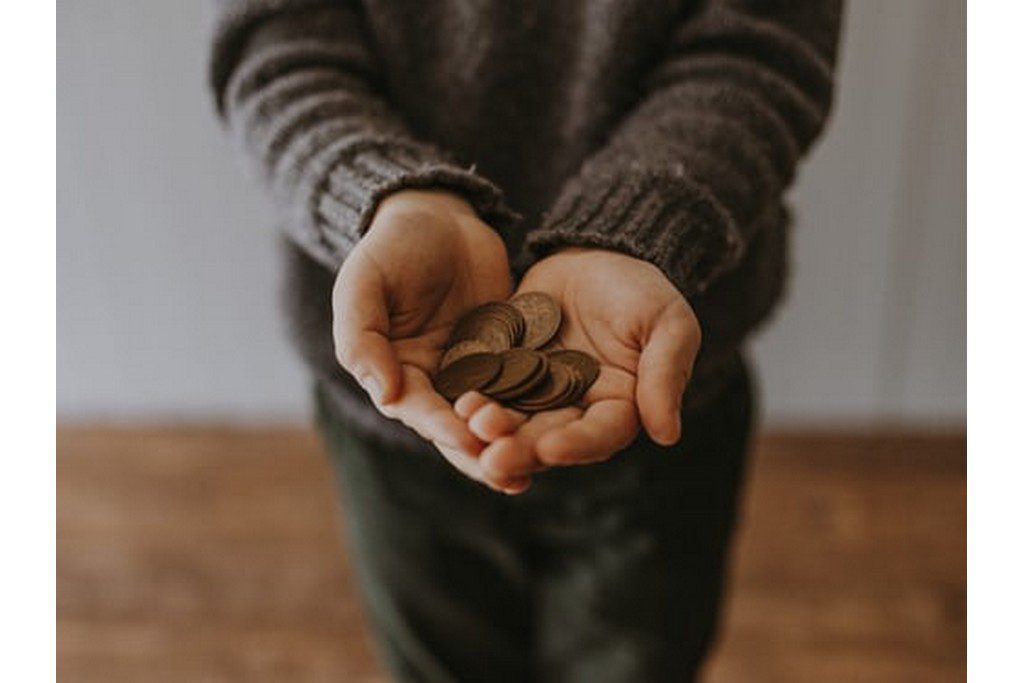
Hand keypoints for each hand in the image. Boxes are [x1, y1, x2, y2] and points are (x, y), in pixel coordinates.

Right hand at [332, 190, 515, 486]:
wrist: (438, 215)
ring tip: (539, 466)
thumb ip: (363, 337)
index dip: (441, 426)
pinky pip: (523, 385)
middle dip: (482, 451)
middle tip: (511, 475)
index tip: (468, 439)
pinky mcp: (508, 356)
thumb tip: (385, 395)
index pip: (417, 409)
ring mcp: (473, 371)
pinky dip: (538, 407)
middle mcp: (434, 382)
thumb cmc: (391, 247)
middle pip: (457, 427)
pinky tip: (564, 425)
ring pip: (493, 416)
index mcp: (394, 372)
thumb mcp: (364, 283)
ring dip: (513, 441)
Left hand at [459, 248, 701, 491]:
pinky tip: (455, 400)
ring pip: (512, 419)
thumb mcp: (667, 324)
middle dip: (521, 448)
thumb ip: (665, 374)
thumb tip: (667, 434)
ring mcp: (535, 392)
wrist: (594, 253)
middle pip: (548, 438)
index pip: (599, 435)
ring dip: (491, 429)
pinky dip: (473, 395)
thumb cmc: (641, 289)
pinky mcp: (504, 369)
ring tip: (471, 424)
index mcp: (618, 407)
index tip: (550, 449)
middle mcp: (574, 409)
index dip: (576, 445)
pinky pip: (487, 387)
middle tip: (493, 458)